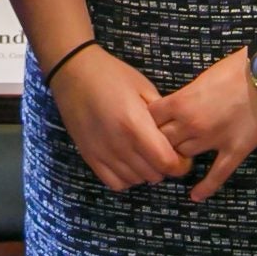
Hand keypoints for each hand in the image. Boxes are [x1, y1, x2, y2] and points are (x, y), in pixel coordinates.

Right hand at [49, 49, 191, 191]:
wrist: (74, 72)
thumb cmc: (112, 75)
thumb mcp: (144, 88)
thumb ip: (162, 115)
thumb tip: (177, 137)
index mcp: (135, 124)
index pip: (167, 162)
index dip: (180, 164)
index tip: (182, 155)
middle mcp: (118, 144)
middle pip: (154, 174)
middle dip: (165, 166)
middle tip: (163, 150)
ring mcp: (102, 153)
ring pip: (136, 181)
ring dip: (146, 172)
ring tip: (145, 154)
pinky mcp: (89, 157)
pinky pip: (115, 183)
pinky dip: (127, 178)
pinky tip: (129, 162)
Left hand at [147, 51, 256, 202]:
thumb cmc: (236, 68)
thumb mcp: (202, 78)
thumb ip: (186, 97)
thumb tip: (176, 109)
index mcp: (182, 102)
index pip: (151, 120)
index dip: (148, 123)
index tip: (151, 125)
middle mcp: (192, 124)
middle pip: (163, 142)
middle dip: (160, 143)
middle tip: (162, 145)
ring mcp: (214, 139)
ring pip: (185, 156)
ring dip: (181, 158)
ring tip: (178, 161)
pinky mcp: (236, 150)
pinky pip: (217, 174)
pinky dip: (205, 187)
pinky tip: (196, 196)